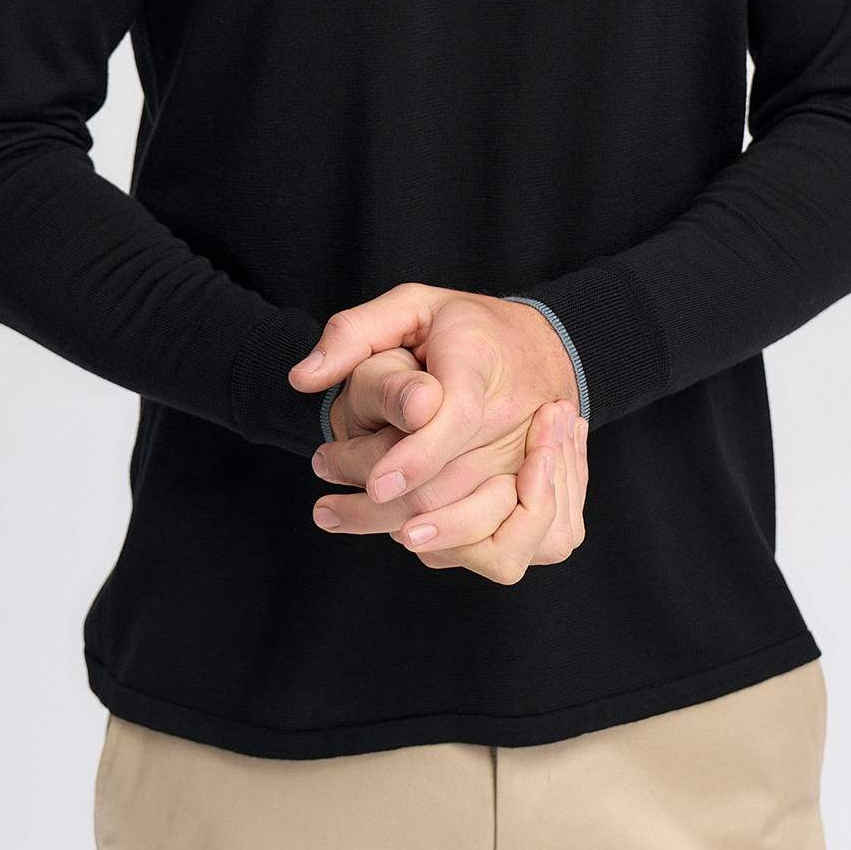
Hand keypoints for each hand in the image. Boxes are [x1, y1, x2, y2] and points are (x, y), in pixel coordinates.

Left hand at [289, 285, 587, 551]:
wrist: (547, 346)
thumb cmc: (467, 326)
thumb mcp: (412, 305)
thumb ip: (353, 333)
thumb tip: (303, 378)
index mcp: (476, 361)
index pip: (456, 417)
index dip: (417, 456)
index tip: (376, 485)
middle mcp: (509, 415)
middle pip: (450, 482)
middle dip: (381, 509)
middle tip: (322, 508)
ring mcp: (525, 457)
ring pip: (470, 520)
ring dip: (404, 532)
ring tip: (340, 519)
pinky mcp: (532, 487)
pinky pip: (494, 534)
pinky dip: (445, 544)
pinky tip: (402, 531)